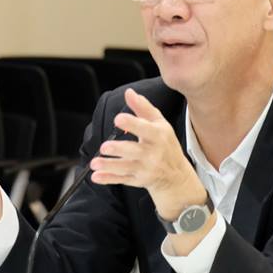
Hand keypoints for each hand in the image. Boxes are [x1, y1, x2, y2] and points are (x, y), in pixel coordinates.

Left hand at [90, 87, 205, 218]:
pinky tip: (96, 177)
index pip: (145, 128)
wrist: (176, 175)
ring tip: (95, 163)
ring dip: (109, 165)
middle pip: (134, 150)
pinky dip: (108, 179)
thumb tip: (129, 92)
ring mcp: (145, 168)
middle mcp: (152, 153)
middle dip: (119, 149)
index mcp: (158, 135)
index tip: (118, 118)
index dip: (132, 123)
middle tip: (104, 147)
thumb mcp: (160, 123)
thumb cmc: (165, 144)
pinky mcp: (137, 179)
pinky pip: (121, 179)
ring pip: (125, 167)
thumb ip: (143, 107)